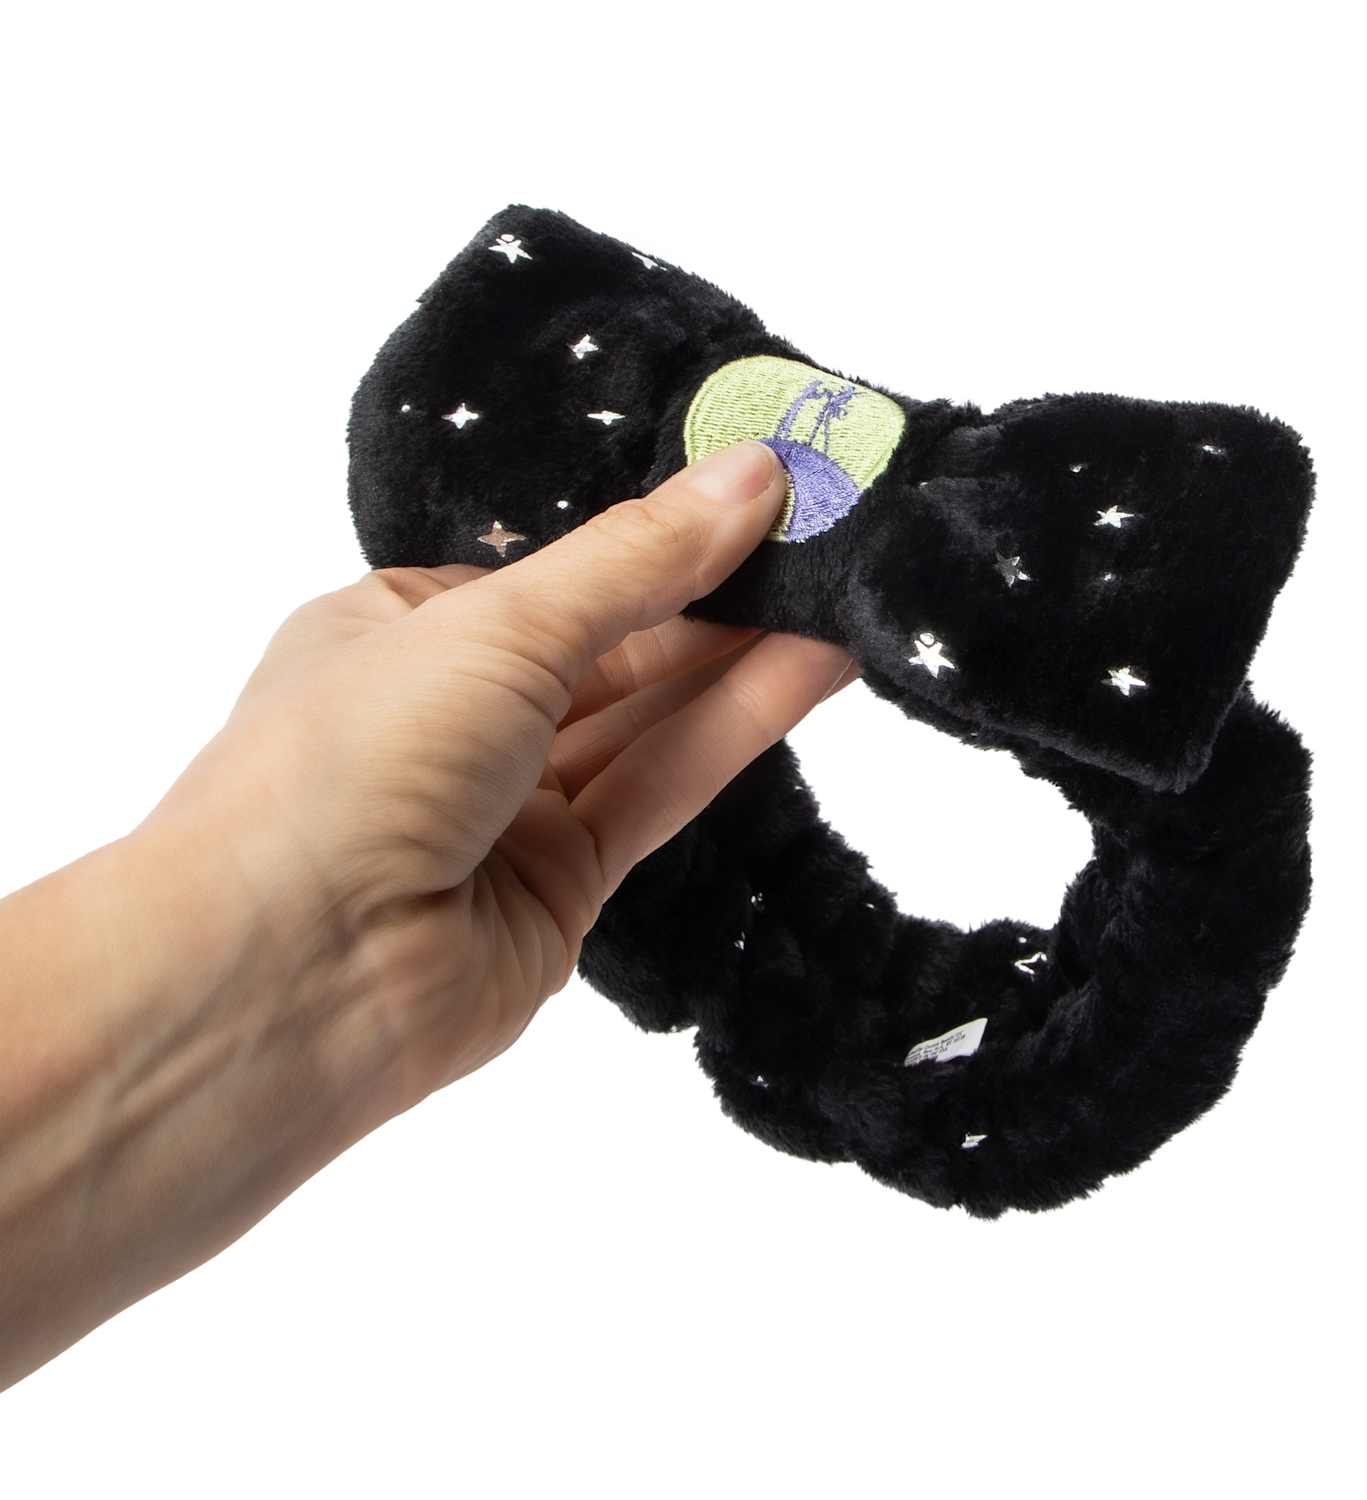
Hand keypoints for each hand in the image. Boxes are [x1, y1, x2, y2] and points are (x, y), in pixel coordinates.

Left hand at [148, 439, 852, 1106]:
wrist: (285, 981)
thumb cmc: (352, 760)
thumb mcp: (498, 626)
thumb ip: (636, 560)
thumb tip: (751, 472)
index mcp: (401, 631)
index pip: (554, 573)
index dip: (659, 533)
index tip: (762, 490)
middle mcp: (454, 716)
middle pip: (611, 643)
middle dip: (718, 592)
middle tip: (832, 535)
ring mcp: (508, 806)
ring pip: (646, 717)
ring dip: (744, 658)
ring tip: (848, 594)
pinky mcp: (563, 884)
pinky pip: (658, 787)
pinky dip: (734, 729)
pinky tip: (812, 670)